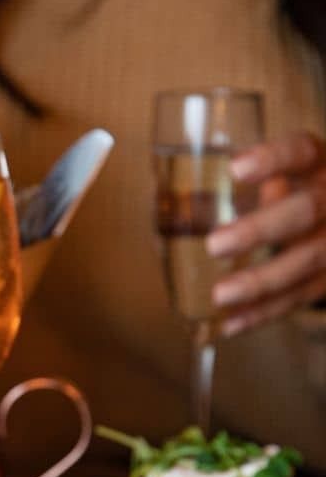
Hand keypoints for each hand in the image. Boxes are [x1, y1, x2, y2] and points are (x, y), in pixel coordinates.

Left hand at [205, 131, 325, 336]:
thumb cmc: (293, 197)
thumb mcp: (279, 180)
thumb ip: (240, 190)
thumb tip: (166, 207)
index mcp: (318, 166)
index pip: (301, 153)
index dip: (273, 159)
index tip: (236, 169)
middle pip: (305, 210)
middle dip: (261, 230)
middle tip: (215, 245)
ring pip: (307, 260)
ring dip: (261, 282)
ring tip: (221, 295)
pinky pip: (300, 297)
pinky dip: (264, 313)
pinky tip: (231, 323)